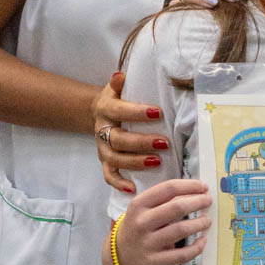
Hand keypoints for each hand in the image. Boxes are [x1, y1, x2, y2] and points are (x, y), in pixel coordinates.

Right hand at [93, 72, 167, 196]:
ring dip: (135, 162)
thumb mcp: (117, 88)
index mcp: (105, 109)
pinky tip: (133, 189)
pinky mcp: (104, 161)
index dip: (137, 113)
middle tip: (164, 143)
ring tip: (157, 162)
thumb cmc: (118, 99)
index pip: (119, 110)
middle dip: (142, 142)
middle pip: (119, 139)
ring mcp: (102, 148)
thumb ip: (120, 83)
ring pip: (115, 158)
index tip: (158, 113)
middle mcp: (102, 130)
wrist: (100, 112)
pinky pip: (109, 175)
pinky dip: (119, 183)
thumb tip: (121, 75)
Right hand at [113, 178, 212, 264]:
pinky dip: (197, 247)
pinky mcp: (154, 261)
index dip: (190, 186)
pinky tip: (202, 240)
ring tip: (207, 221)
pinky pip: (182, 254)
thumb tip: (197, 192)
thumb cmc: (140, 226)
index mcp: (139, 204)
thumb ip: (165, 200)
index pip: (168, 189)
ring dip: (200, 223)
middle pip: (177, 207)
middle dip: (198, 202)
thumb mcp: (144, 209)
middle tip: (208, 201)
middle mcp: (141, 222)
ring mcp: (147, 243)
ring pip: (181, 230)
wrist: (122, 255)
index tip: (204, 187)